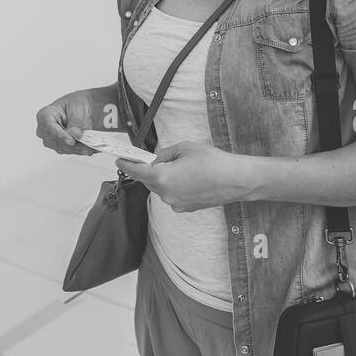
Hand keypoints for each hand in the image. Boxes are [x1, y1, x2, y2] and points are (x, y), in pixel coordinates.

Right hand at [35, 91, 97, 155]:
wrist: (84, 107)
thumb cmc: (76, 103)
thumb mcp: (77, 107)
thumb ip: (76, 121)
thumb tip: (75, 134)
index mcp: (45, 115)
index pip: (49, 128)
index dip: (60, 136)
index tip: (71, 141)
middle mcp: (46, 129)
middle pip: (55, 141)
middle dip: (71, 146)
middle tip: (85, 147)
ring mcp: (52, 139)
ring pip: (62, 148)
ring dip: (77, 149)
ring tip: (89, 148)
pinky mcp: (61, 146)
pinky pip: (69, 151)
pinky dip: (79, 150)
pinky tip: (88, 149)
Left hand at [115, 142, 253, 211]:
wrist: (236, 180)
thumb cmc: (213, 161)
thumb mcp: (185, 147)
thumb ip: (166, 153)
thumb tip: (158, 159)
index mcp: (163, 177)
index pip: (137, 172)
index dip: (127, 165)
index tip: (119, 161)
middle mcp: (166, 194)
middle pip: (149, 181)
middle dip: (150, 169)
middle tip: (156, 158)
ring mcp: (176, 204)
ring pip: (161, 188)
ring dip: (164, 178)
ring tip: (182, 166)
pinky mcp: (186, 208)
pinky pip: (172, 195)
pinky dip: (174, 186)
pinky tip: (189, 177)